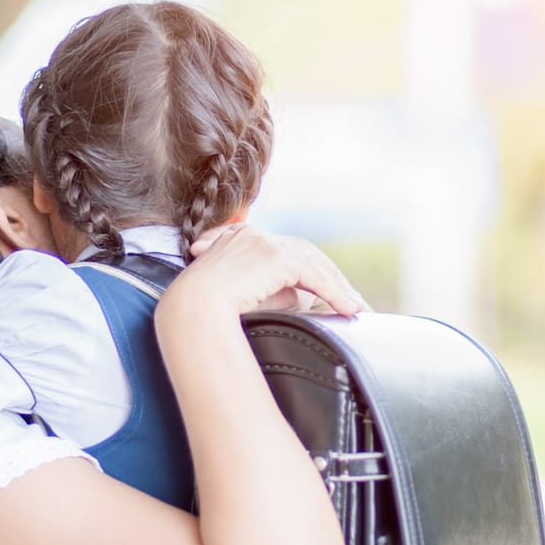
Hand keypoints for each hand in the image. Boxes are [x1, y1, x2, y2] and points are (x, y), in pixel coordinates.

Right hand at [179, 225, 365, 317]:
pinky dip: (334, 293)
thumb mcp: (245, 294)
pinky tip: (348, 308)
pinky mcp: (274, 257)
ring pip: (313, 264)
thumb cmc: (206, 308)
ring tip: (354, 307)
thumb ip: (273, 291)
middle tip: (351, 299)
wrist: (190, 308)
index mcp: (241, 239)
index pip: (286, 252)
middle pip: (306, 254)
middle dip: (331, 278)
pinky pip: (313, 276)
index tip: (330, 290)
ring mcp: (264, 243)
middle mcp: (254, 235)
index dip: (311, 272)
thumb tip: (300, 297)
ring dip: (338, 288)